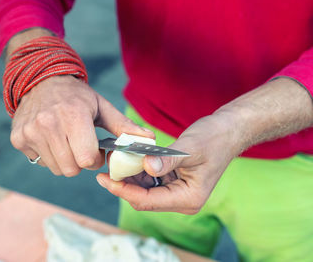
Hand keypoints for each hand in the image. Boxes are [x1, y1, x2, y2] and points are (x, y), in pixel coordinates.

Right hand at [10, 75, 153, 175]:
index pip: (87, 158)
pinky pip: (40, 161)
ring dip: (65, 160)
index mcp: (74, 115)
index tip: (96, 151)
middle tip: (81, 147)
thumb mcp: (101, 107)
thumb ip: (124, 126)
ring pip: (56, 168)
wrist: (40, 81)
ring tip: (66, 141)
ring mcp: (31, 132)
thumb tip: (149, 139)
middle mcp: (49, 124)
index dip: (95, 159)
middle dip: (81, 162)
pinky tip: (51, 138)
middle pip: (71, 169)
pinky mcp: (18, 138)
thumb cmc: (76, 96)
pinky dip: (48, 155)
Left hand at [96, 113, 241, 213]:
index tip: (104, 178)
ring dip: (129, 177)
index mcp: (188, 198)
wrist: (227, 131)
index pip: (147, 200)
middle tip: (106, 166)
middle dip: (123, 184)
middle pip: (143, 198)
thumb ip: (167, 160)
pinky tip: (129, 158)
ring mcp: (177, 192)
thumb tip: (146, 167)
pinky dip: (138, 171)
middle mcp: (182, 200)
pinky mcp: (174, 183)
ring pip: (144, 190)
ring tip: (115, 159)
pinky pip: (150, 181)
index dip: (123, 190)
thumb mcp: (190, 148)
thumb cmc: (213, 138)